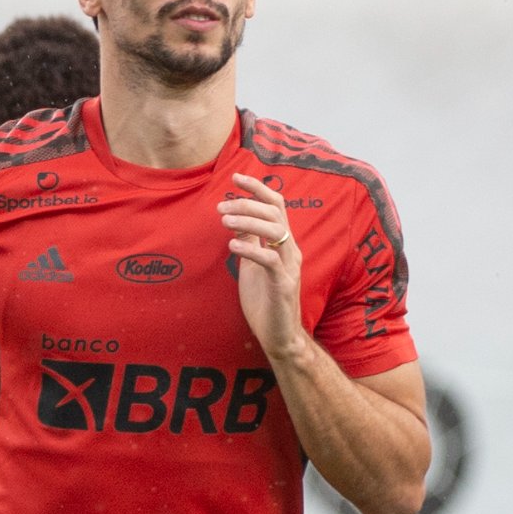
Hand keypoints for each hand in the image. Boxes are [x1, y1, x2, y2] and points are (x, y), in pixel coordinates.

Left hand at [219, 174, 307, 358]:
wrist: (279, 336)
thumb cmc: (265, 301)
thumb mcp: (252, 266)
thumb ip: (250, 242)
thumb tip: (237, 218)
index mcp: (283, 243)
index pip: (276, 205)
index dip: (258, 188)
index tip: (235, 178)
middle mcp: (290, 250)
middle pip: (275, 212)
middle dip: (248, 203)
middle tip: (222, 205)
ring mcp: (289, 267)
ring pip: (275, 231)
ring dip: (247, 221)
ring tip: (224, 220)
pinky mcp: (284, 285)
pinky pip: (270, 260)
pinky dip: (250, 249)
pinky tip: (232, 247)